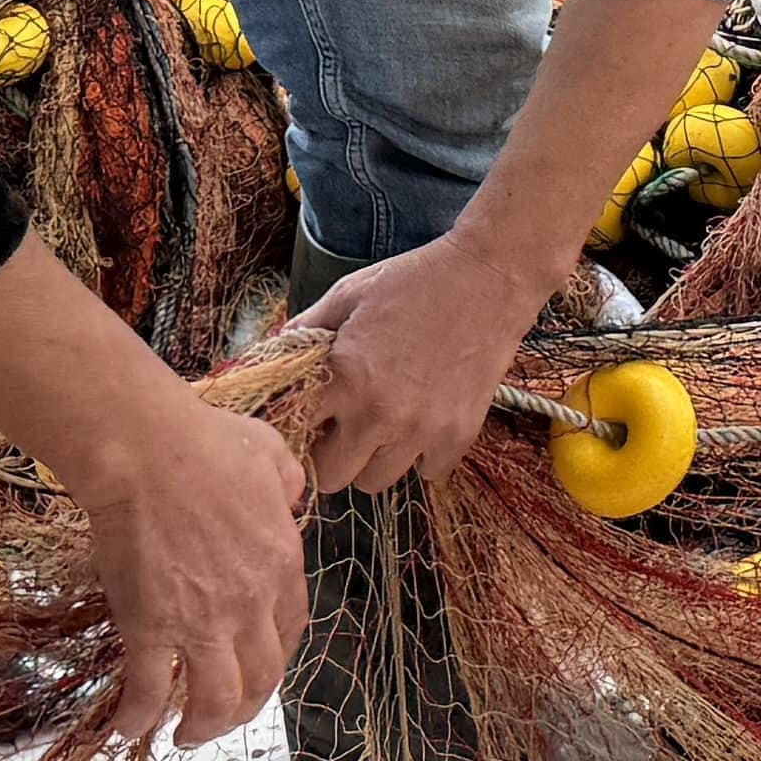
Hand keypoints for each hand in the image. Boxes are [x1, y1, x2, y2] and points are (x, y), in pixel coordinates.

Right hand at [48, 375, 309, 750]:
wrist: (147, 450)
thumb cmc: (203, 442)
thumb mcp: (270, 454)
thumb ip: (287, 482)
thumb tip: (290, 495)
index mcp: (281, 564)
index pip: (289, 630)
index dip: (274, 656)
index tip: (258, 665)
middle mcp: (250, 604)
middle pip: (262, 678)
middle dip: (246, 707)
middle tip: (224, 714)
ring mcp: (202, 620)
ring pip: (217, 698)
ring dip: (205, 726)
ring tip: (185, 735)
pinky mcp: (152, 626)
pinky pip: (149, 689)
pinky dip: (139, 717)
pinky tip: (127, 729)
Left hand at [290, 235, 560, 501]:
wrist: (488, 278)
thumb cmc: (415, 282)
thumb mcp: (348, 294)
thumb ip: (305, 328)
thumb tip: (272, 352)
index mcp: (344, 378)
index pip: (295, 432)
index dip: (297, 425)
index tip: (309, 416)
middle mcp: (379, 414)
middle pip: (332, 477)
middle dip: (331, 455)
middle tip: (343, 429)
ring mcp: (421, 430)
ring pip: (376, 482)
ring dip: (374, 459)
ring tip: (384, 426)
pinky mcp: (458, 435)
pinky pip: (428, 473)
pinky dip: (422, 456)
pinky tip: (423, 423)